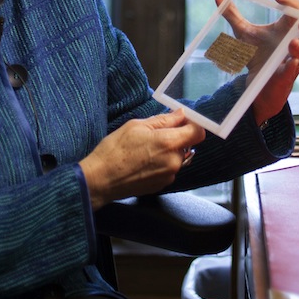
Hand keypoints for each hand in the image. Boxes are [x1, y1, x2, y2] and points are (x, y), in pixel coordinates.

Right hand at [79, 109, 205, 210]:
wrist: (101, 179)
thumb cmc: (115, 149)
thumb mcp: (137, 125)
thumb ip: (163, 120)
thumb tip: (181, 114)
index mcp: (169, 143)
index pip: (198, 132)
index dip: (192, 124)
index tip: (182, 121)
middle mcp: (174, 161)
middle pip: (187, 144)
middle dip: (176, 136)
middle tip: (154, 133)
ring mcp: (169, 176)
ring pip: (178, 157)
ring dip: (169, 150)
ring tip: (146, 148)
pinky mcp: (162, 185)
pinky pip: (169, 168)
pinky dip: (162, 162)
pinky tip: (144, 160)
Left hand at [215, 0, 298, 126]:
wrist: (257, 84)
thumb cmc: (257, 54)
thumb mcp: (244, 33)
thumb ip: (233, 16)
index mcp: (286, 30)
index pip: (296, 12)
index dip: (290, 1)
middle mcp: (293, 44)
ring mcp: (291, 61)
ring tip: (293, 42)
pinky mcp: (285, 77)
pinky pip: (291, 72)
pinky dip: (291, 67)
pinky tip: (289, 62)